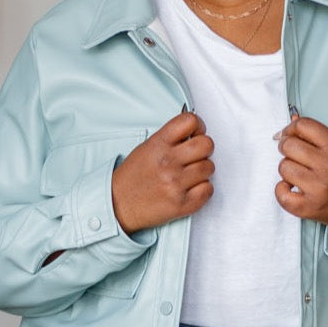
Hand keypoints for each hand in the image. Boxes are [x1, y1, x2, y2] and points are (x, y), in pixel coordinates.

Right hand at [112, 112, 214, 233]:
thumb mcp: (146, 148)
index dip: (198, 126)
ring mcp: (175, 184)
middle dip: (204, 149)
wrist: (118, 205)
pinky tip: (191, 188)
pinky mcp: (182, 204)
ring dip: (203, 171)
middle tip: (195, 156)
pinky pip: (208, 190)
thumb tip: (195, 133)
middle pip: (207, 144)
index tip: (196, 134)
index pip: (190, 121)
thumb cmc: (133, 178)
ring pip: (209, 167)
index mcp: (158, 144)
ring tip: (189, 175)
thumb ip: (170, 139)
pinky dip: (203, 189)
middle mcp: (168, 162)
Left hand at [275, 115, 327, 235]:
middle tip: (293, 156)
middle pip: (288, 146)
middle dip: (286, 148)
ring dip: (287, 170)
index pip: (304, 126)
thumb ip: (316, 137)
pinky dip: (281, 190)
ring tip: (298, 175)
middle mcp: (327, 166)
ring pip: (283, 168)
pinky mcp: (309, 207)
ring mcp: (318, 188)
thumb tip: (290, 124)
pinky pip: (281, 194)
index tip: (288, 135)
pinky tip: (291, 188)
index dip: (291, 128)